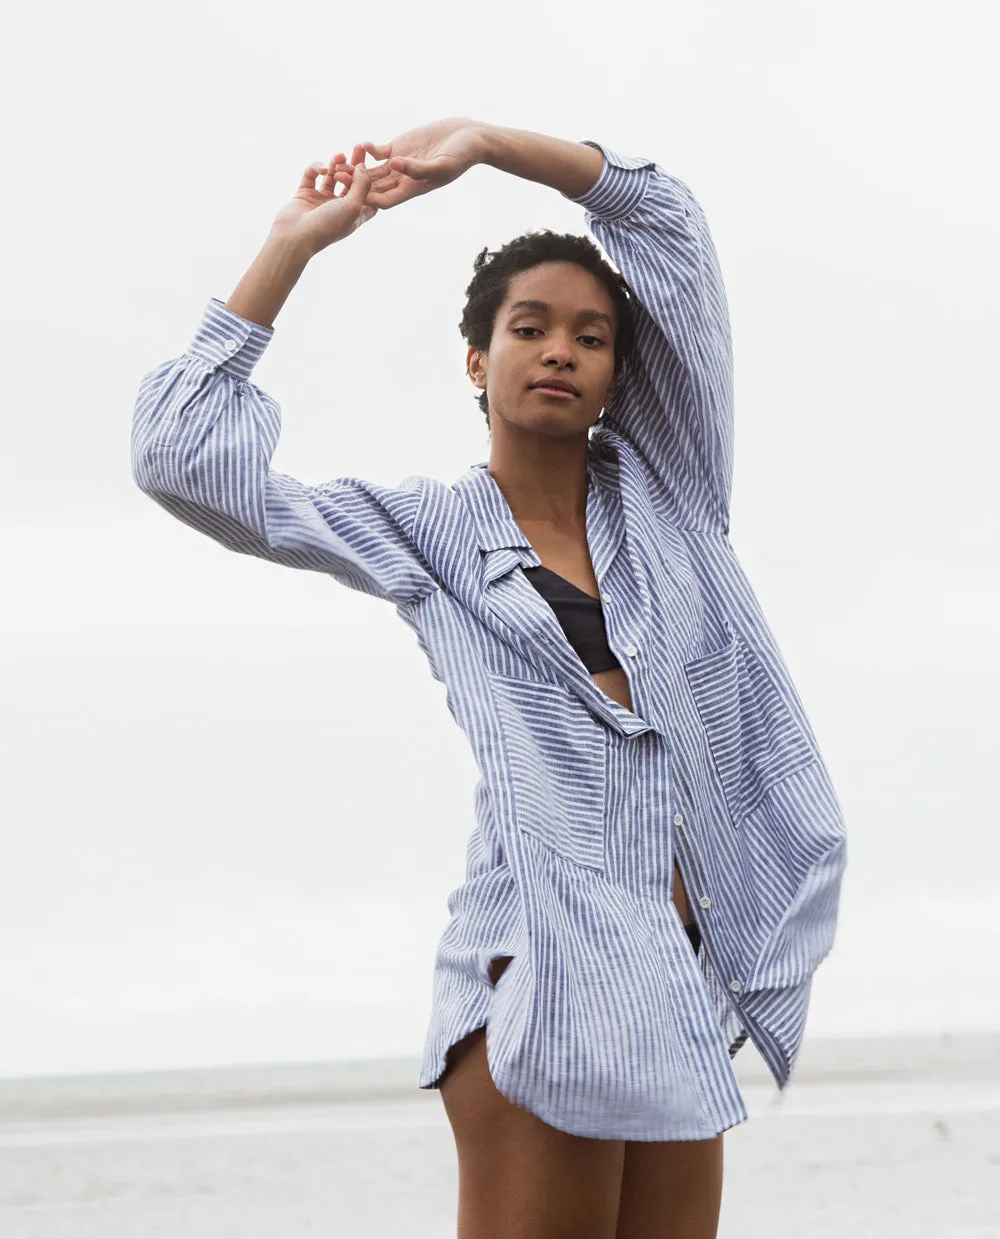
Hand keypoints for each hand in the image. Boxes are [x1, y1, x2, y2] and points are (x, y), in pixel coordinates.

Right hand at [271, 144, 378, 254]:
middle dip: (355, 165)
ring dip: (336, 164)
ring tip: (339, 155)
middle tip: (359, 146)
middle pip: (351, 182)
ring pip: (331, 176)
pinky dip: (316, 168)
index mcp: (354, 215)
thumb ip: (362, 185)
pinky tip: (320, 169)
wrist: (296, 236)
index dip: (372, 181)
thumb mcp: (353, 206)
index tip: (375, 165)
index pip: (368, 196)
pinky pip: (312, 175)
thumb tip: (363, 166)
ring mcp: (322, 200)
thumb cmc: (327, 226)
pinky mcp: (305, 193)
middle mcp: (339, 207)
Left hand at [350, 117, 485, 209]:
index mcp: (412, 189)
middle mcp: (402, 179)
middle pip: (372, 187)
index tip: (354, 193)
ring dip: (356, 168)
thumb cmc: (461, 155)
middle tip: (337, 178)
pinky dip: (368, 150)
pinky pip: (377, 152)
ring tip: (340, 161)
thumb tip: (395, 166)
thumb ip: (418, 168)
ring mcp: (399, 163)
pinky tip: (360, 144)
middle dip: (355, 184)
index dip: (368, 198)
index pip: (384, 200)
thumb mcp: (442, 165)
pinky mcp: (399, 146)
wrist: (469, 137)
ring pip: (371, 170)